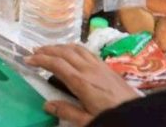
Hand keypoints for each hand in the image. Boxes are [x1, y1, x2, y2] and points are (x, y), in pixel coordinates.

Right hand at [25, 44, 139, 123]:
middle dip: (47, 50)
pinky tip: (71, 52)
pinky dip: (74, 47)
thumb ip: (66, 111)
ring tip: (49, 49)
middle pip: (64, 52)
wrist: (137, 114)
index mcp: (81, 82)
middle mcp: (88, 69)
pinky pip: (87, 51)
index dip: (40, 60)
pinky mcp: (107, 66)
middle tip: (34, 52)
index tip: (27, 59)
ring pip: (76, 48)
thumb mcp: (87, 121)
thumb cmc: (111, 117)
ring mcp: (99, 65)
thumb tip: (46, 104)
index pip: (56, 64)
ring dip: (60, 46)